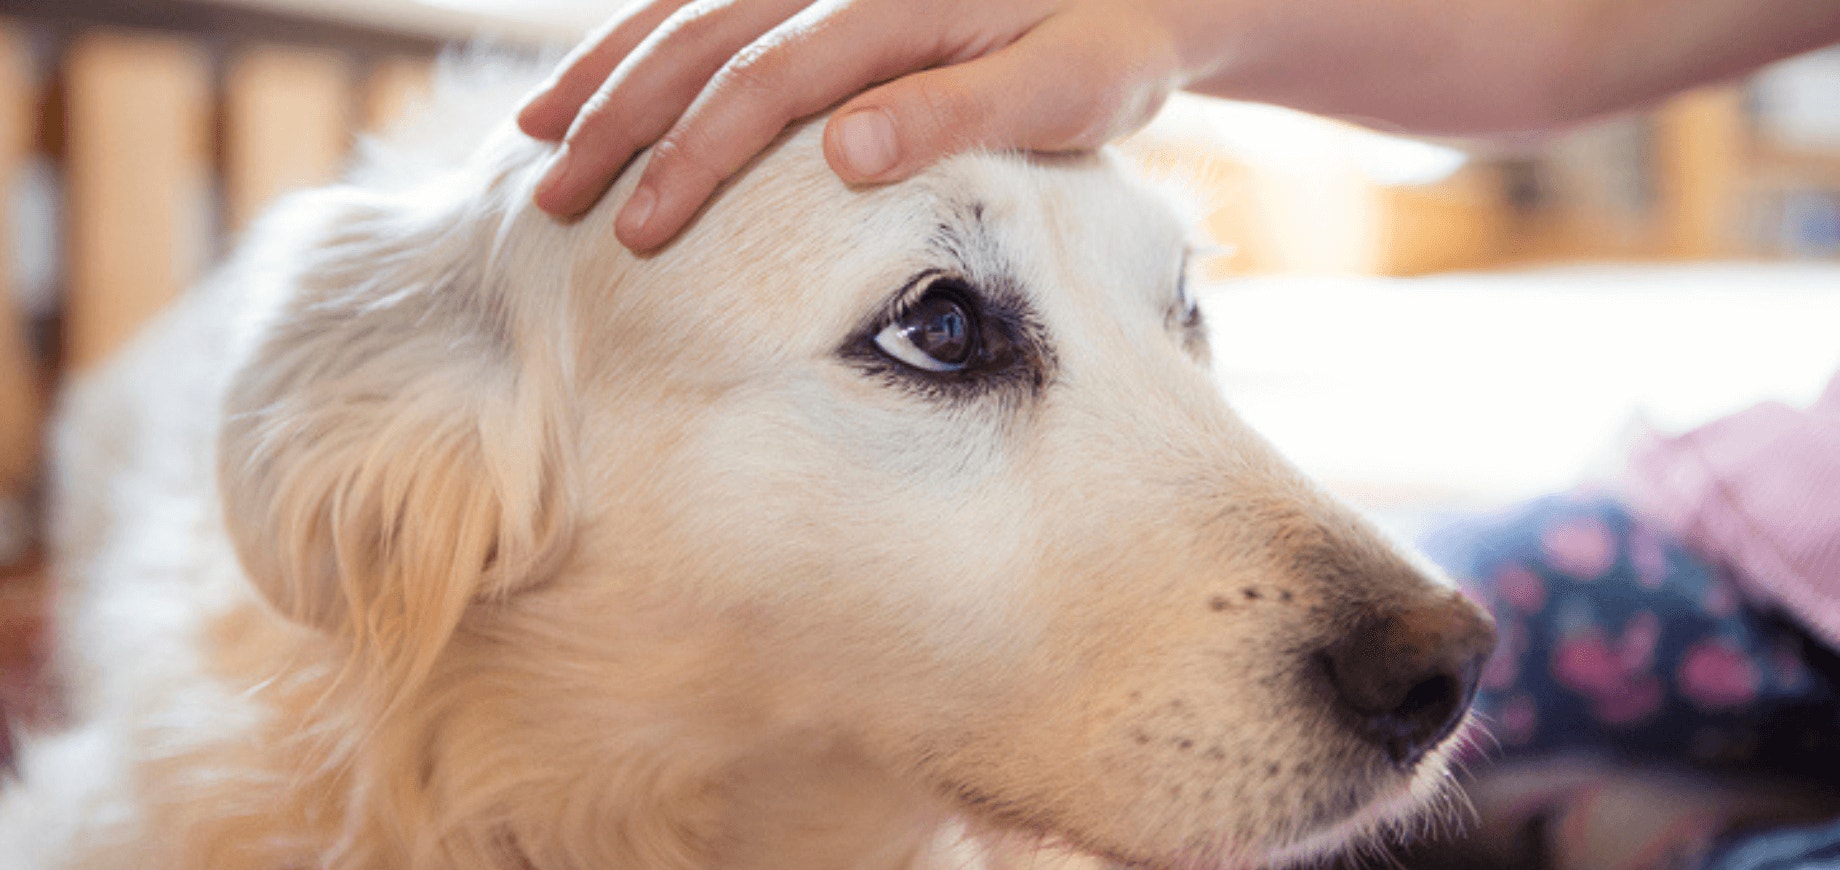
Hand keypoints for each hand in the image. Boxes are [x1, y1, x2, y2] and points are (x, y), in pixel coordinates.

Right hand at [517, 0, 1197, 250]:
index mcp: (896, 2)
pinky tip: (606, 80)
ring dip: (608, 69)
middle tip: (548, 199)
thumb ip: (958, 112)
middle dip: (616, 118)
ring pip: (690, 6)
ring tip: (535, 135)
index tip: (635, 232)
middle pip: (701, 37)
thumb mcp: (1067, 85)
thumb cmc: (1114, 41)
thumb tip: (843, 152)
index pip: (767, 82)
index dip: (693, 156)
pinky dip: (650, 37)